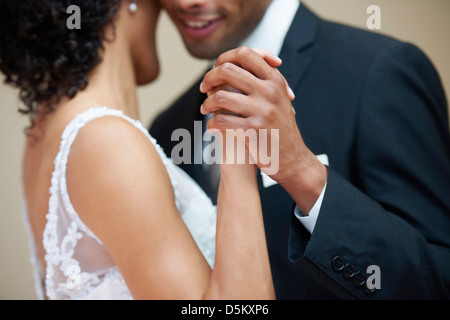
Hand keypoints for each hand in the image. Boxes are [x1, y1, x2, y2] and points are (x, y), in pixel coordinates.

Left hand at [200, 47, 326, 213]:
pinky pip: (222, 121)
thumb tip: (233, 64)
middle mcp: (270, 92)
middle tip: (203, 88)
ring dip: (207, 104)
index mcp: (275, 80)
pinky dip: (212, 125)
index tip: (216, 69)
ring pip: (220, 96)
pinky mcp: (253, 130)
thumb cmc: (280, 128)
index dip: (225, 58)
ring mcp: (262, 111)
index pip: (246, 54)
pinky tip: (211, 128)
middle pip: (228, 70)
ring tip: (205, 110)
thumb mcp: (279, 98)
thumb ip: (261, 80)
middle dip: (209, 78)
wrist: (293, 158)